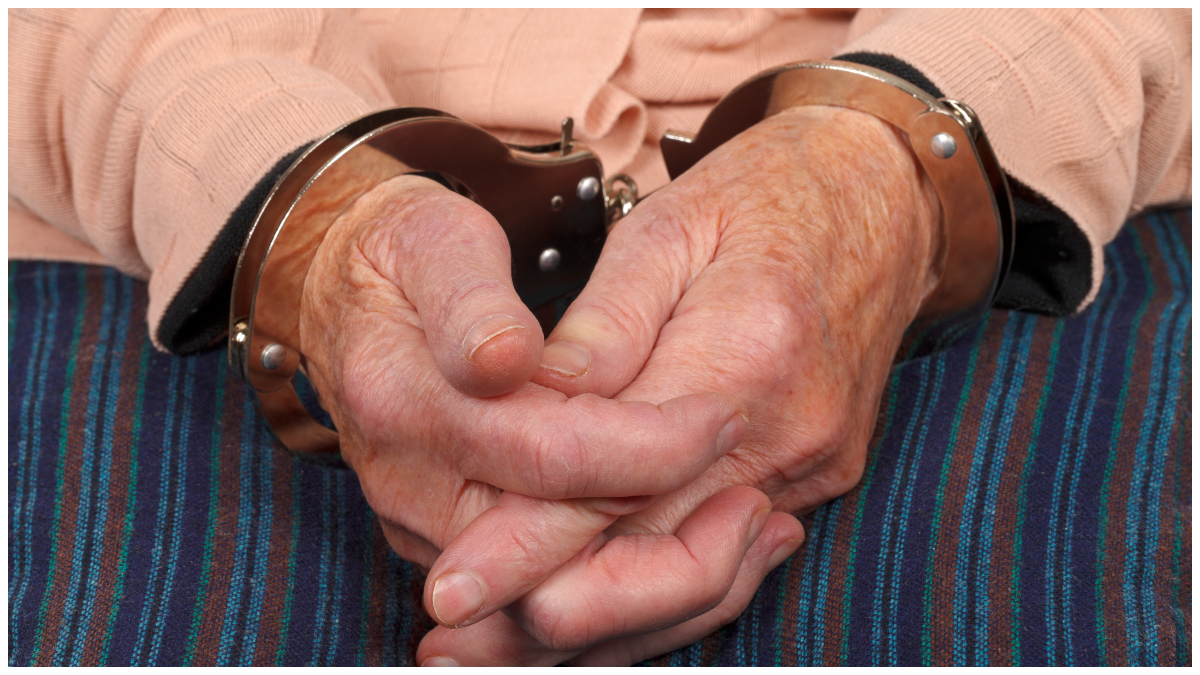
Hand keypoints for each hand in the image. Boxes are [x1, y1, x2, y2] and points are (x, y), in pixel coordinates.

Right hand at [297, 173, 748, 574]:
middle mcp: (412, 488)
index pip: (546, 456)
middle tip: (762, 505)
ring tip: (760, 532)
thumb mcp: (436, 244)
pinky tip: (712, 552)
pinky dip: (638, 586)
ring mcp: (432, 527)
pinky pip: (555, 591)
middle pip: (556, 562)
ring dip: (667, 580)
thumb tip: (504, 361)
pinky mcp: (459, 541)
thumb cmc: (407, 255)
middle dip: (670, 545)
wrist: (348, 292)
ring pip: (562, 598)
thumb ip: (470, 302)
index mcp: (404, 406)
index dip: (645, 445)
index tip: (722, 417)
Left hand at [418, 104, 943, 664]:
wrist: (883, 198)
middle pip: (655, 559)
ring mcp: (810, 466)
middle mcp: (787, 434)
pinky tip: (586, 611)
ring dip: (596, 620)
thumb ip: (604, 326)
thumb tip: (531, 399)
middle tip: (453, 644)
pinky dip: (653, 595)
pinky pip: (726, 559)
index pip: (618, 480)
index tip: (452, 584)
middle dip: (547, 608)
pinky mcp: (817, 477)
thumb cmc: (765, 195)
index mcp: (745, 357)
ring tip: (499, 648)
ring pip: (691, 581)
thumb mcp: (670, 227)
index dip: (526, 542)